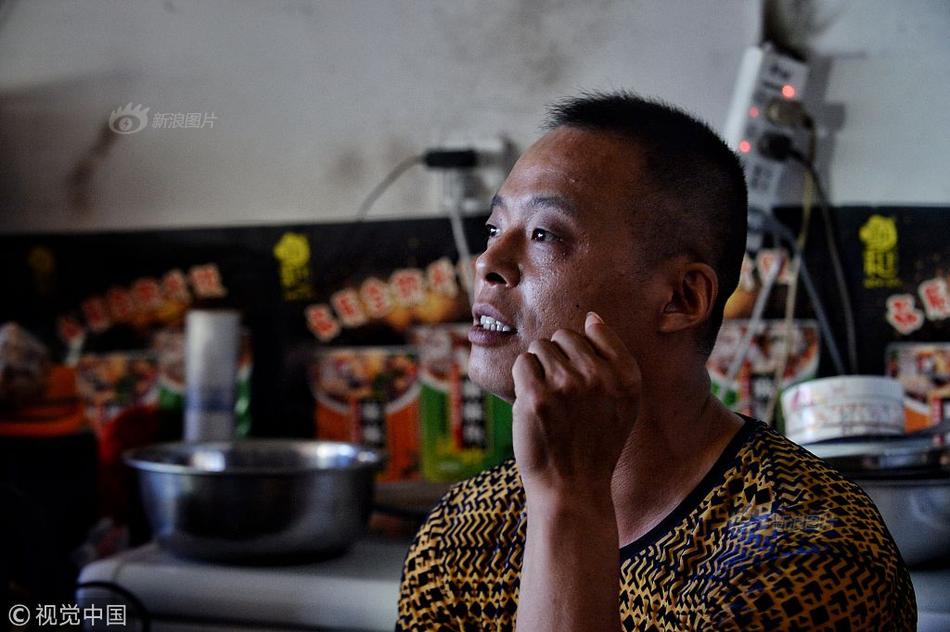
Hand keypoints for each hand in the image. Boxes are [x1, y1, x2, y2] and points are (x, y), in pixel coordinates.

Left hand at [512, 311, 640, 500]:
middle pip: (563, 336)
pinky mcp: (536, 396)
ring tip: (550, 403)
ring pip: (540, 348)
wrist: (571, 488)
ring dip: (539, 371)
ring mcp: (567, 385)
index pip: (596, 329)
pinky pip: (523, 363)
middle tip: (563, 397)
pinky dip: (522, 382)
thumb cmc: (594, 444)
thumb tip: (593, 317)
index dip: (581, 352)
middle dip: (557, 359)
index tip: (581, 380)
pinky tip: (534, 406)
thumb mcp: (623, 403)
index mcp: (626, 376)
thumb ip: (614, 357)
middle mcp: (599, 377)